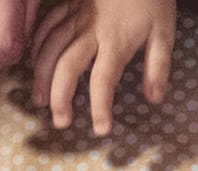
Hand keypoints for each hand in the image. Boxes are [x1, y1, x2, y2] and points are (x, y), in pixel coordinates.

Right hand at [29, 0, 175, 133]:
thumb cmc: (152, 0)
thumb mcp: (164, 32)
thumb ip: (158, 66)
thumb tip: (155, 98)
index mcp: (116, 41)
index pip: (104, 80)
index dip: (101, 107)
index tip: (100, 129)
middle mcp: (90, 30)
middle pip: (67, 67)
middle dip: (61, 97)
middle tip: (61, 122)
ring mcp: (75, 16)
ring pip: (49, 48)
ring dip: (41, 76)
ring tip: (40, 100)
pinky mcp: (68, 4)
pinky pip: (45, 26)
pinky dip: (36, 45)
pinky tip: (33, 62)